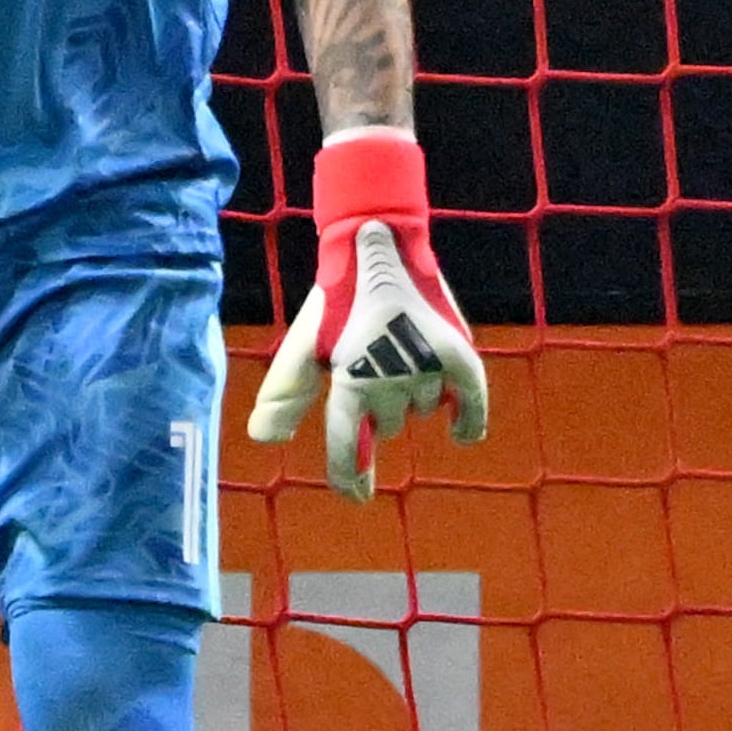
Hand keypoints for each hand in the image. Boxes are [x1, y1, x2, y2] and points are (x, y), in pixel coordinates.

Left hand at [247, 134, 487, 495]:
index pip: (349, 446)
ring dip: (409, 394)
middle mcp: (390, 380)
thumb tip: (260, 439)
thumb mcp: (304, 342)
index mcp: (349, 380)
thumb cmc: (335, 296)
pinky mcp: (458, 354)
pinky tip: (459, 432)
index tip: (356, 495)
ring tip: (396, 349)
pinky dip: (468, 421)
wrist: (375, 235)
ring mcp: (427, 368)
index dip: (350, 476)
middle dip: (374, 407)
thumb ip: (286, 391)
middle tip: (368, 361)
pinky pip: (471, 403)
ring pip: (420, 410)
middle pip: (385, 425)